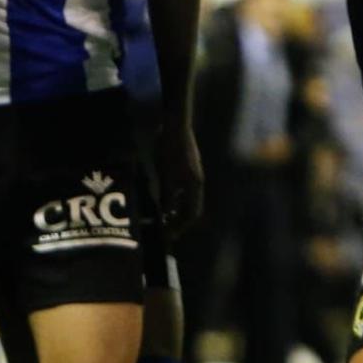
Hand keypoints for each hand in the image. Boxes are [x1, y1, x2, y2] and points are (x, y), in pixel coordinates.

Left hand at [155, 120, 204, 238]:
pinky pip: (184, 189)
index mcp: (194, 186)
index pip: (192, 214)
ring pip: (188, 198)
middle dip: (180, 220)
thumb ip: (167, 196)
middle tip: (167, 229)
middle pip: (192, 208)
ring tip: (164, 216)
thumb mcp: (166, 176)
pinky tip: (164, 198)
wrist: (175, 126)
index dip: (181, 226)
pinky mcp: (188, 167)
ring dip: (178, 209)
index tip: (170, 235)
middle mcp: (197, 182)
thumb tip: (166, 214)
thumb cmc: (170, 151)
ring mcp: (194, 173)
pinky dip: (176, 197)